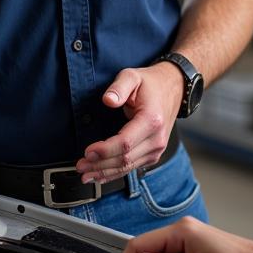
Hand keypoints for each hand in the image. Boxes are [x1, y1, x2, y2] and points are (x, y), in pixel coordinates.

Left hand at [76, 63, 182, 181]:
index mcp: (151, 120)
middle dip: (99, 165)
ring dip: (105, 173)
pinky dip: (115, 173)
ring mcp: (157, 149)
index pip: (125, 143)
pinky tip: (101, 176)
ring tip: (85, 175)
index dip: (104, 150)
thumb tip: (107, 100)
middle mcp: (157, 138)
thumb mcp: (132, 76)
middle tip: (80, 166)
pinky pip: (133, 167)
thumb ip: (119, 87)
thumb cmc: (149, 83)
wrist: (172, 89)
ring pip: (128, 167)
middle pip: (124, 159)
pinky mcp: (154, 154)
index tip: (87, 152)